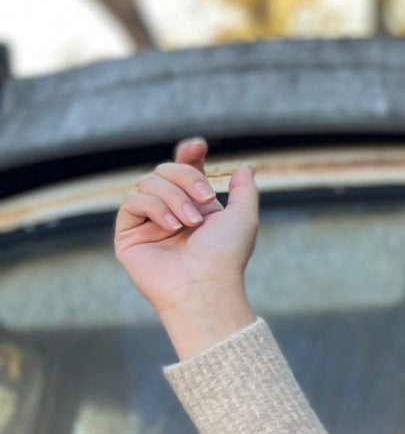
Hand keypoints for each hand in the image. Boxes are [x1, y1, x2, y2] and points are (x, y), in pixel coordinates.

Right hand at [113, 135, 259, 358]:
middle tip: (205, 198)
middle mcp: (172, 213)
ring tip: (190, 223)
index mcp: (197, 208)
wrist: (205, 286)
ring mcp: (149, 222)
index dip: (188, 155)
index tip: (199, 146)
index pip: (185, 171)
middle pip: (166, 169)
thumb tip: (246, 167)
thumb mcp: (244, 218)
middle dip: (186, 177)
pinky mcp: (129, 233)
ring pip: (149, 181)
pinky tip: (171, 226)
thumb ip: (245, 190)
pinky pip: (133, 200)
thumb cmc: (226, 257)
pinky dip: (154, 207)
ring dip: (173, 197)